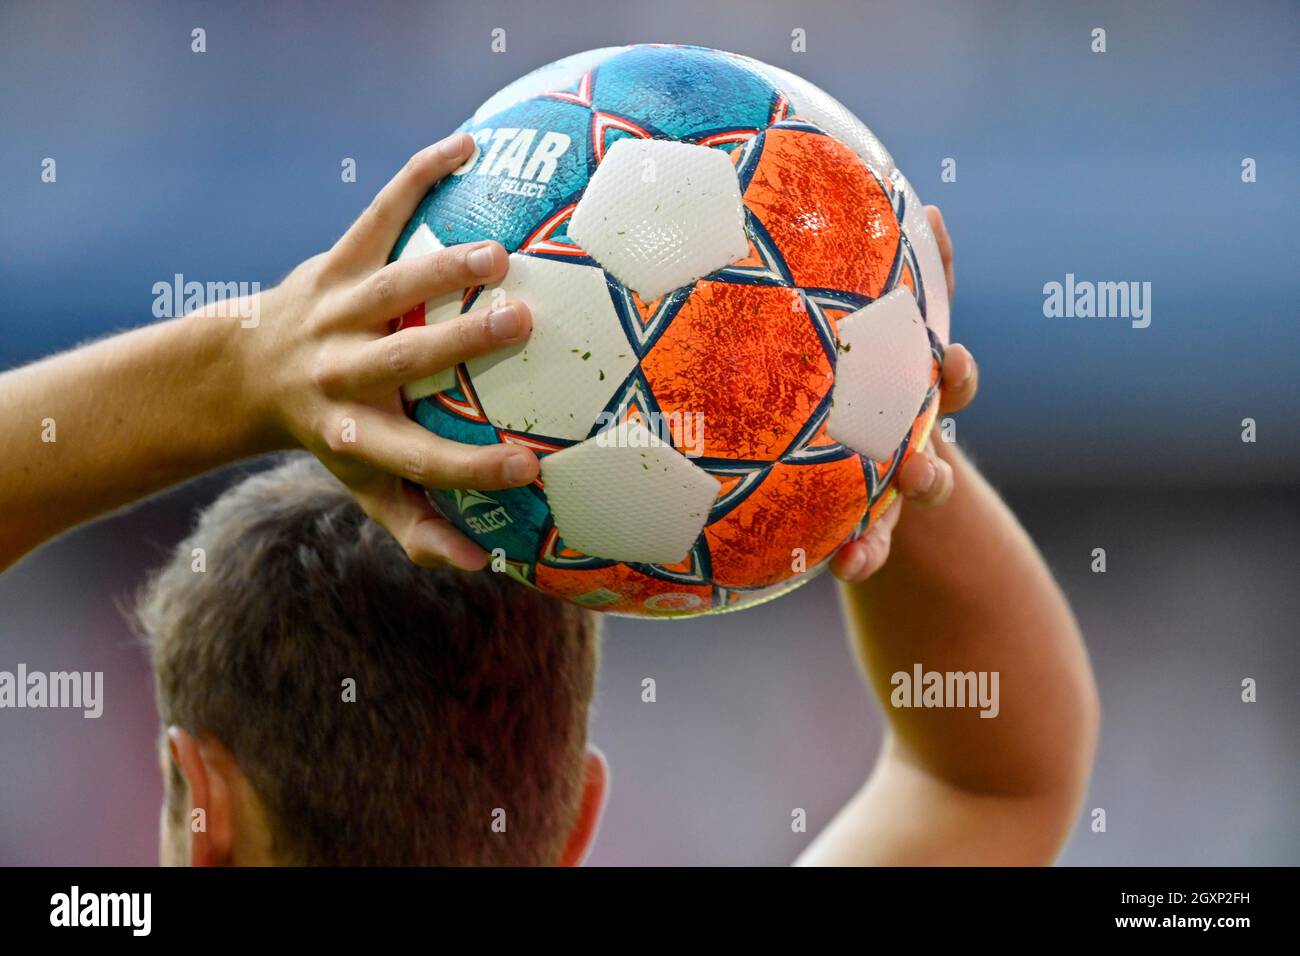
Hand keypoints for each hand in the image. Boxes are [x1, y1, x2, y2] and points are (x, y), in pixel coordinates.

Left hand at [237, 133, 536, 569]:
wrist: (243, 368)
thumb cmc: (329, 433)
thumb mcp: (362, 484)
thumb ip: (418, 525)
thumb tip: (485, 566)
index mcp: (356, 434)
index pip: (419, 460)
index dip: (471, 469)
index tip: (530, 468)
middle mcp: (342, 374)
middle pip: (404, 360)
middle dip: (461, 343)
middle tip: (524, 323)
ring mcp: (334, 313)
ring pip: (389, 286)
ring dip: (441, 269)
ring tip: (499, 253)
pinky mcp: (331, 263)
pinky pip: (376, 214)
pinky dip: (418, 177)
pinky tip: (469, 145)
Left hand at [831, 205, 976, 582]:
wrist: (854, 458)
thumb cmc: (864, 382)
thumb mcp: (886, 332)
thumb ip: (918, 281)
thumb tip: (932, 209)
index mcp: (917, 402)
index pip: (948, 388)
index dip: (955, 377)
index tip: (947, 361)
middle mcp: (909, 451)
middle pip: (932, 467)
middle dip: (930, 473)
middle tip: (915, 473)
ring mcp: (883, 497)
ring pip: (892, 522)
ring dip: (885, 535)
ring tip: (865, 555)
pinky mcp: (856, 530)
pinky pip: (862, 550)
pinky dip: (860, 560)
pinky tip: (844, 567)